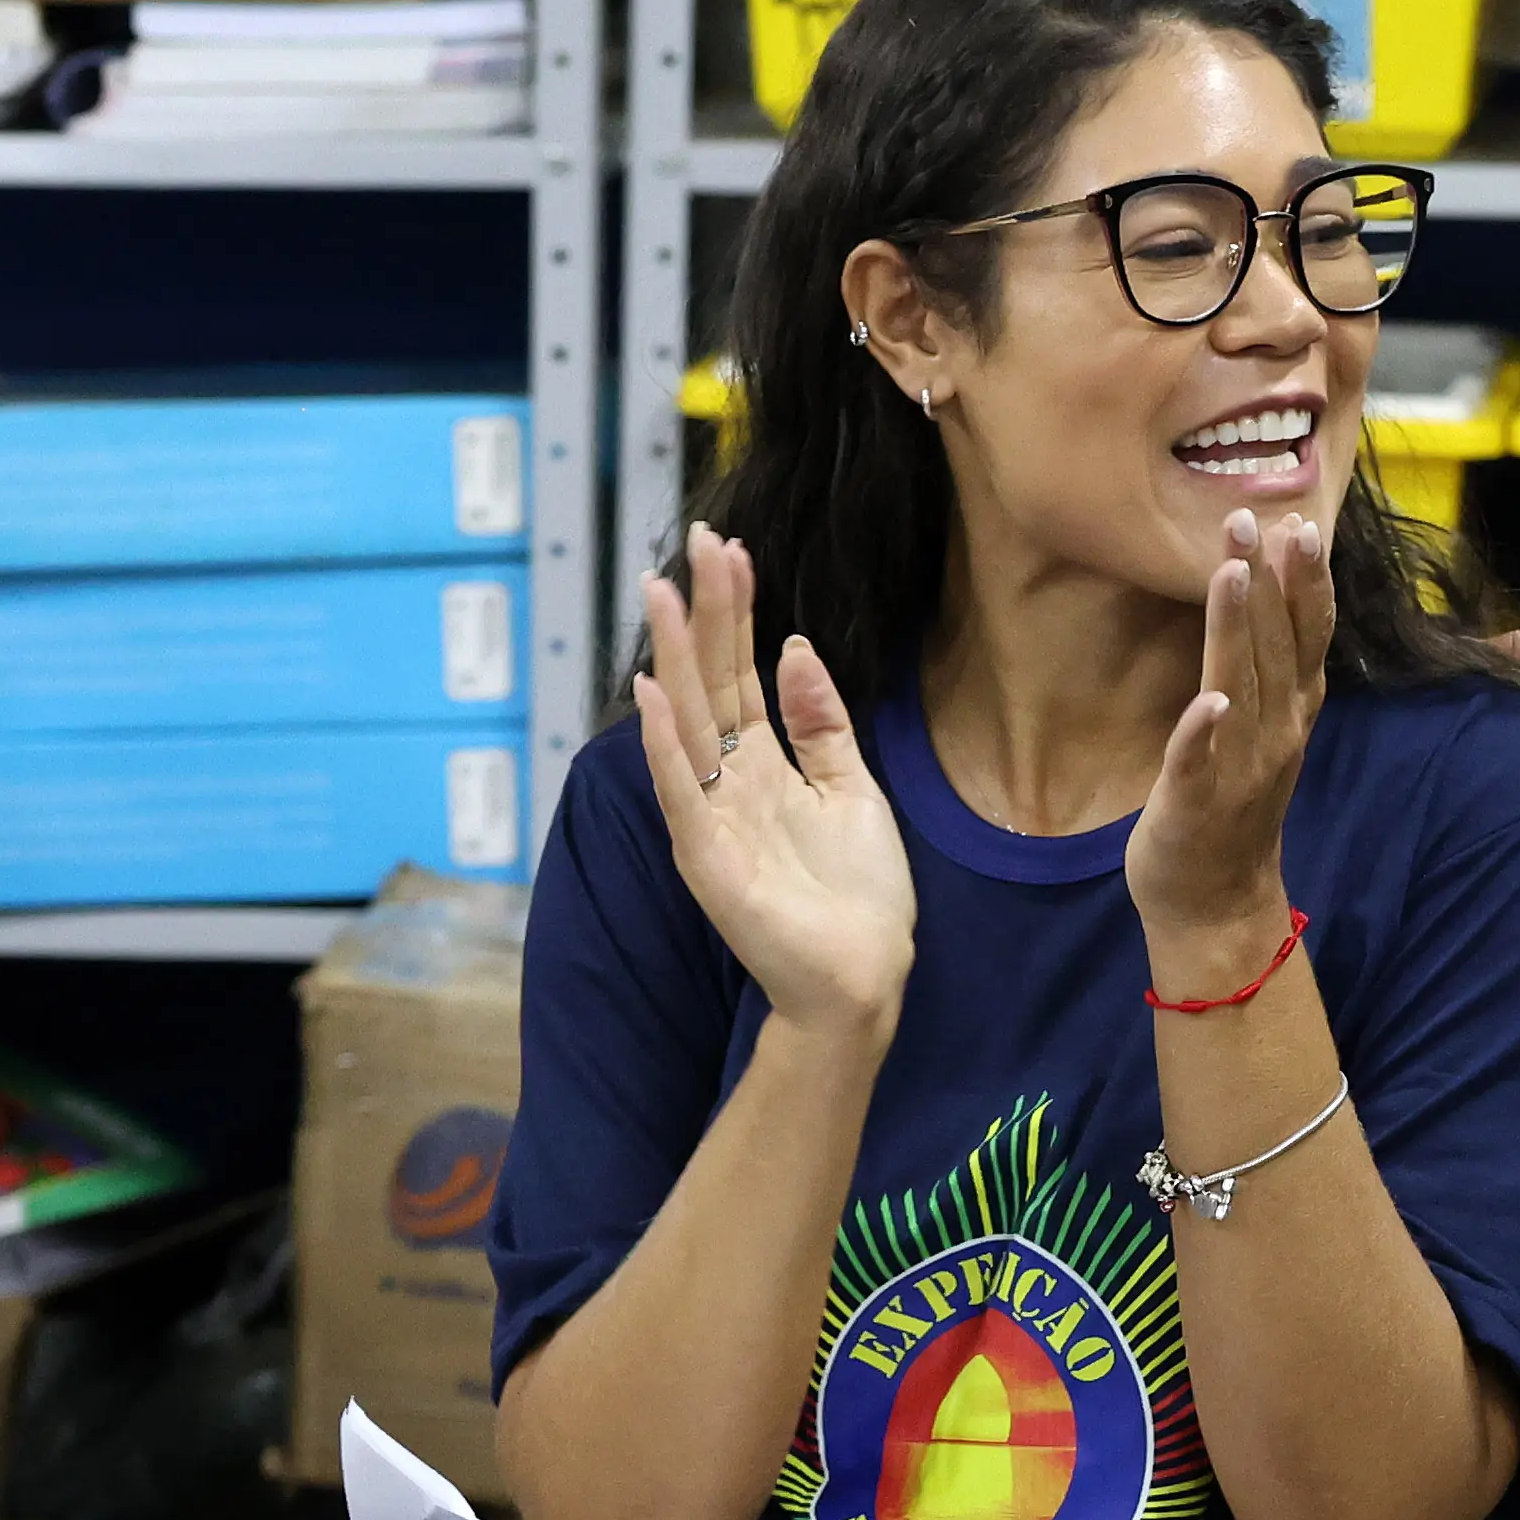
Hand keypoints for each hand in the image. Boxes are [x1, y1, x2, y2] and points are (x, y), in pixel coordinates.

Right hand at [631, 526, 911, 1042]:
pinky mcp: (708, 858)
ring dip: (672, 655)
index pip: (741, 672)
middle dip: (702, 611)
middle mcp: (728, 782)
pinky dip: (664, 742)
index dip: (737, 611)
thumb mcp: (853, 790)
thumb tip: (794, 647)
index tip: (731, 548)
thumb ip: (820, 724)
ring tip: (657, 591)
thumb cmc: (859, 895)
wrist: (865, 979)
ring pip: (686, 722)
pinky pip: (681, 790)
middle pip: (710, 681)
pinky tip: (654, 693)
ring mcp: (712, 817)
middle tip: (697, 540)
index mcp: (764, 765)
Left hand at [1132, 505, 1335, 961]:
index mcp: (1291, 713)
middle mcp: (1276, 734)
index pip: (1306, 634)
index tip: (1300, 523)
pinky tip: (1209, 700)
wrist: (1216, 902)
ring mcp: (1239, 769)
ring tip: (1232, 571)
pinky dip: (1204, 731)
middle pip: (1277, 646)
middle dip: (1271, 581)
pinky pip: (1199, 761)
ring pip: (1241, 685)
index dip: (1305, 580)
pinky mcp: (1195, 803)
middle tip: (1262, 519)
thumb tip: (1266, 596)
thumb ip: (1270, 672)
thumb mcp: (1265, 728)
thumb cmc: (1231, 804)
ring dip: (1238, 629)